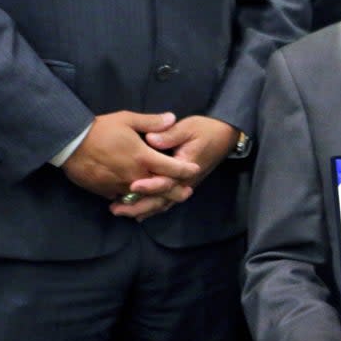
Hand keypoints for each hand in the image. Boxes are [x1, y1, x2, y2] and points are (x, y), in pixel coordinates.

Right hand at [63, 111, 200, 200]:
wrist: (68, 143)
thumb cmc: (99, 129)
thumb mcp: (127, 119)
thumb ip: (152, 122)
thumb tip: (172, 118)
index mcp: (143, 157)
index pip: (172, 168)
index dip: (185, 170)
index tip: (195, 170)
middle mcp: (134, 175)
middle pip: (161, 188)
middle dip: (175, 191)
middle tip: (187, 192)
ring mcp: (120, 186)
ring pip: (144, 198)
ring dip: (156, 199)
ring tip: (166, 200)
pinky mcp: (107, 192)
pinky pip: (125, 199)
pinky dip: (135, 200)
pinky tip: (141, 200)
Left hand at [110, 115, 237, 220]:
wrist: (225, 136)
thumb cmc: (206, 130)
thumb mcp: (189, 127)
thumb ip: (170, 134)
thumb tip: (150, 139)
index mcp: (186, 166)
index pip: (167, 181)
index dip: (150, 185)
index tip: (132, 186)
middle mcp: (185, 181)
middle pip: (162, 199)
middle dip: (139, 205)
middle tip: (116, 208)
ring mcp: (184, 185)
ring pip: (163, 203)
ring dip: (142, 209)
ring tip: (119, 211)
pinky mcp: (181, 185)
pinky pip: (166, 201)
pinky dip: (151, 208)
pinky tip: (136, 213)